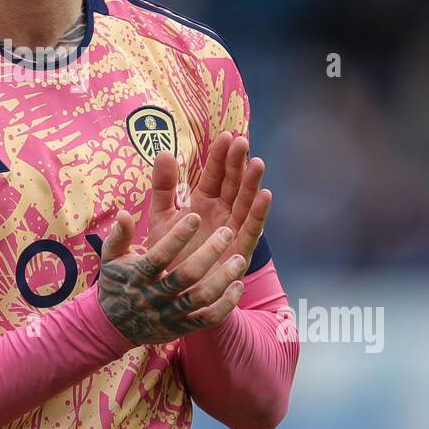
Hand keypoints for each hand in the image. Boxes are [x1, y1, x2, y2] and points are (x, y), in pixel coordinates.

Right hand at [95, 213, 247, 345]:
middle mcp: (154, 296)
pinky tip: (238, 286)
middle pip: (185, 276)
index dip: (177, 237)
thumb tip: (123, 212)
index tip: (195, 217)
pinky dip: (226, 305)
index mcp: (138, 276)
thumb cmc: (117, 283)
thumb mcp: (112, 258)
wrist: (113, 327)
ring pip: (200, 298)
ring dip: (222, 279)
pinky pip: (208, 319)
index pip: (159, 256)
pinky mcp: (181, 329)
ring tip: (239, 259)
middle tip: (226, 233)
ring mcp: (169, 314)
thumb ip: (119, 235)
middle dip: (208, 253)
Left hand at [147, 131, 271, 272]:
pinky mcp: (239, 251)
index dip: (219, 156)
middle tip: (242, 142)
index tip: (225, 135)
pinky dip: (259, 213)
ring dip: (252, 183)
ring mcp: (232, 231)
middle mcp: (221, 214)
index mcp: (203, 203)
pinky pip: (251, 230)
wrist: (170, 293)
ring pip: (245, 202)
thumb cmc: (167, 255)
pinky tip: (266, 195)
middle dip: (237, 163)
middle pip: (232, 183)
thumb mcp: (161, 216)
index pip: (213, 175)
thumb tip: (163, 151)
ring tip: (257, 162)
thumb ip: (163, 186)